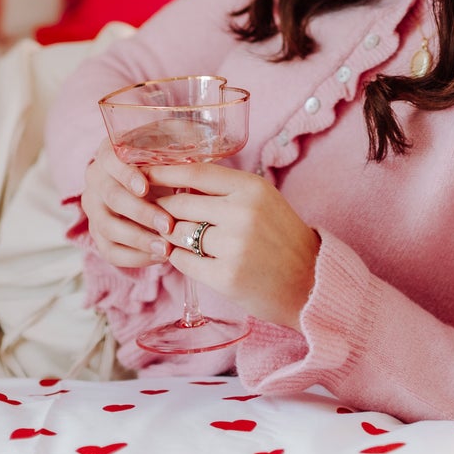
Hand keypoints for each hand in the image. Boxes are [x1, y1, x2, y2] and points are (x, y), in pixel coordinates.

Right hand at [81, 136, 173, 268]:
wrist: (149, 177)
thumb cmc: (162, 156)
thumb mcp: (170, 139)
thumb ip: (179, 136)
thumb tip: (195, 145)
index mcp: (108, 152)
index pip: (110, 161)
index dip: (126, 175)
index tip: (145, 187)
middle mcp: (95, 180)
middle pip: (112, 198)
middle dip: (141, 213)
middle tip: (168, 225)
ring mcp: (93, 209)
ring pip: (108, 229)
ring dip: (138, 240)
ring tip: (166, 249)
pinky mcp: (98, 234)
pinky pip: (111, 251)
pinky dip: (135, 258)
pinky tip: (159, 257)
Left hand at [149, 160, 320, 330]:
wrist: (309, 281)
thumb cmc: (281, 237)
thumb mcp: (262, 200)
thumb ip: (225, 190)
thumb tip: (177, 183)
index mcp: (252, 188)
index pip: (196, 172)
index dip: (165, 171)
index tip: (144, 172)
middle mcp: (242, 212)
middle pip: (180, 203)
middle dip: (162, 209)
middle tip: (152, 212)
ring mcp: (234, 246)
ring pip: (179, 232)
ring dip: (169, 235)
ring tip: (171, 236)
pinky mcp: (226, 277)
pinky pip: (184, 261)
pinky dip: (178, 258)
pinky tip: (182, 256)